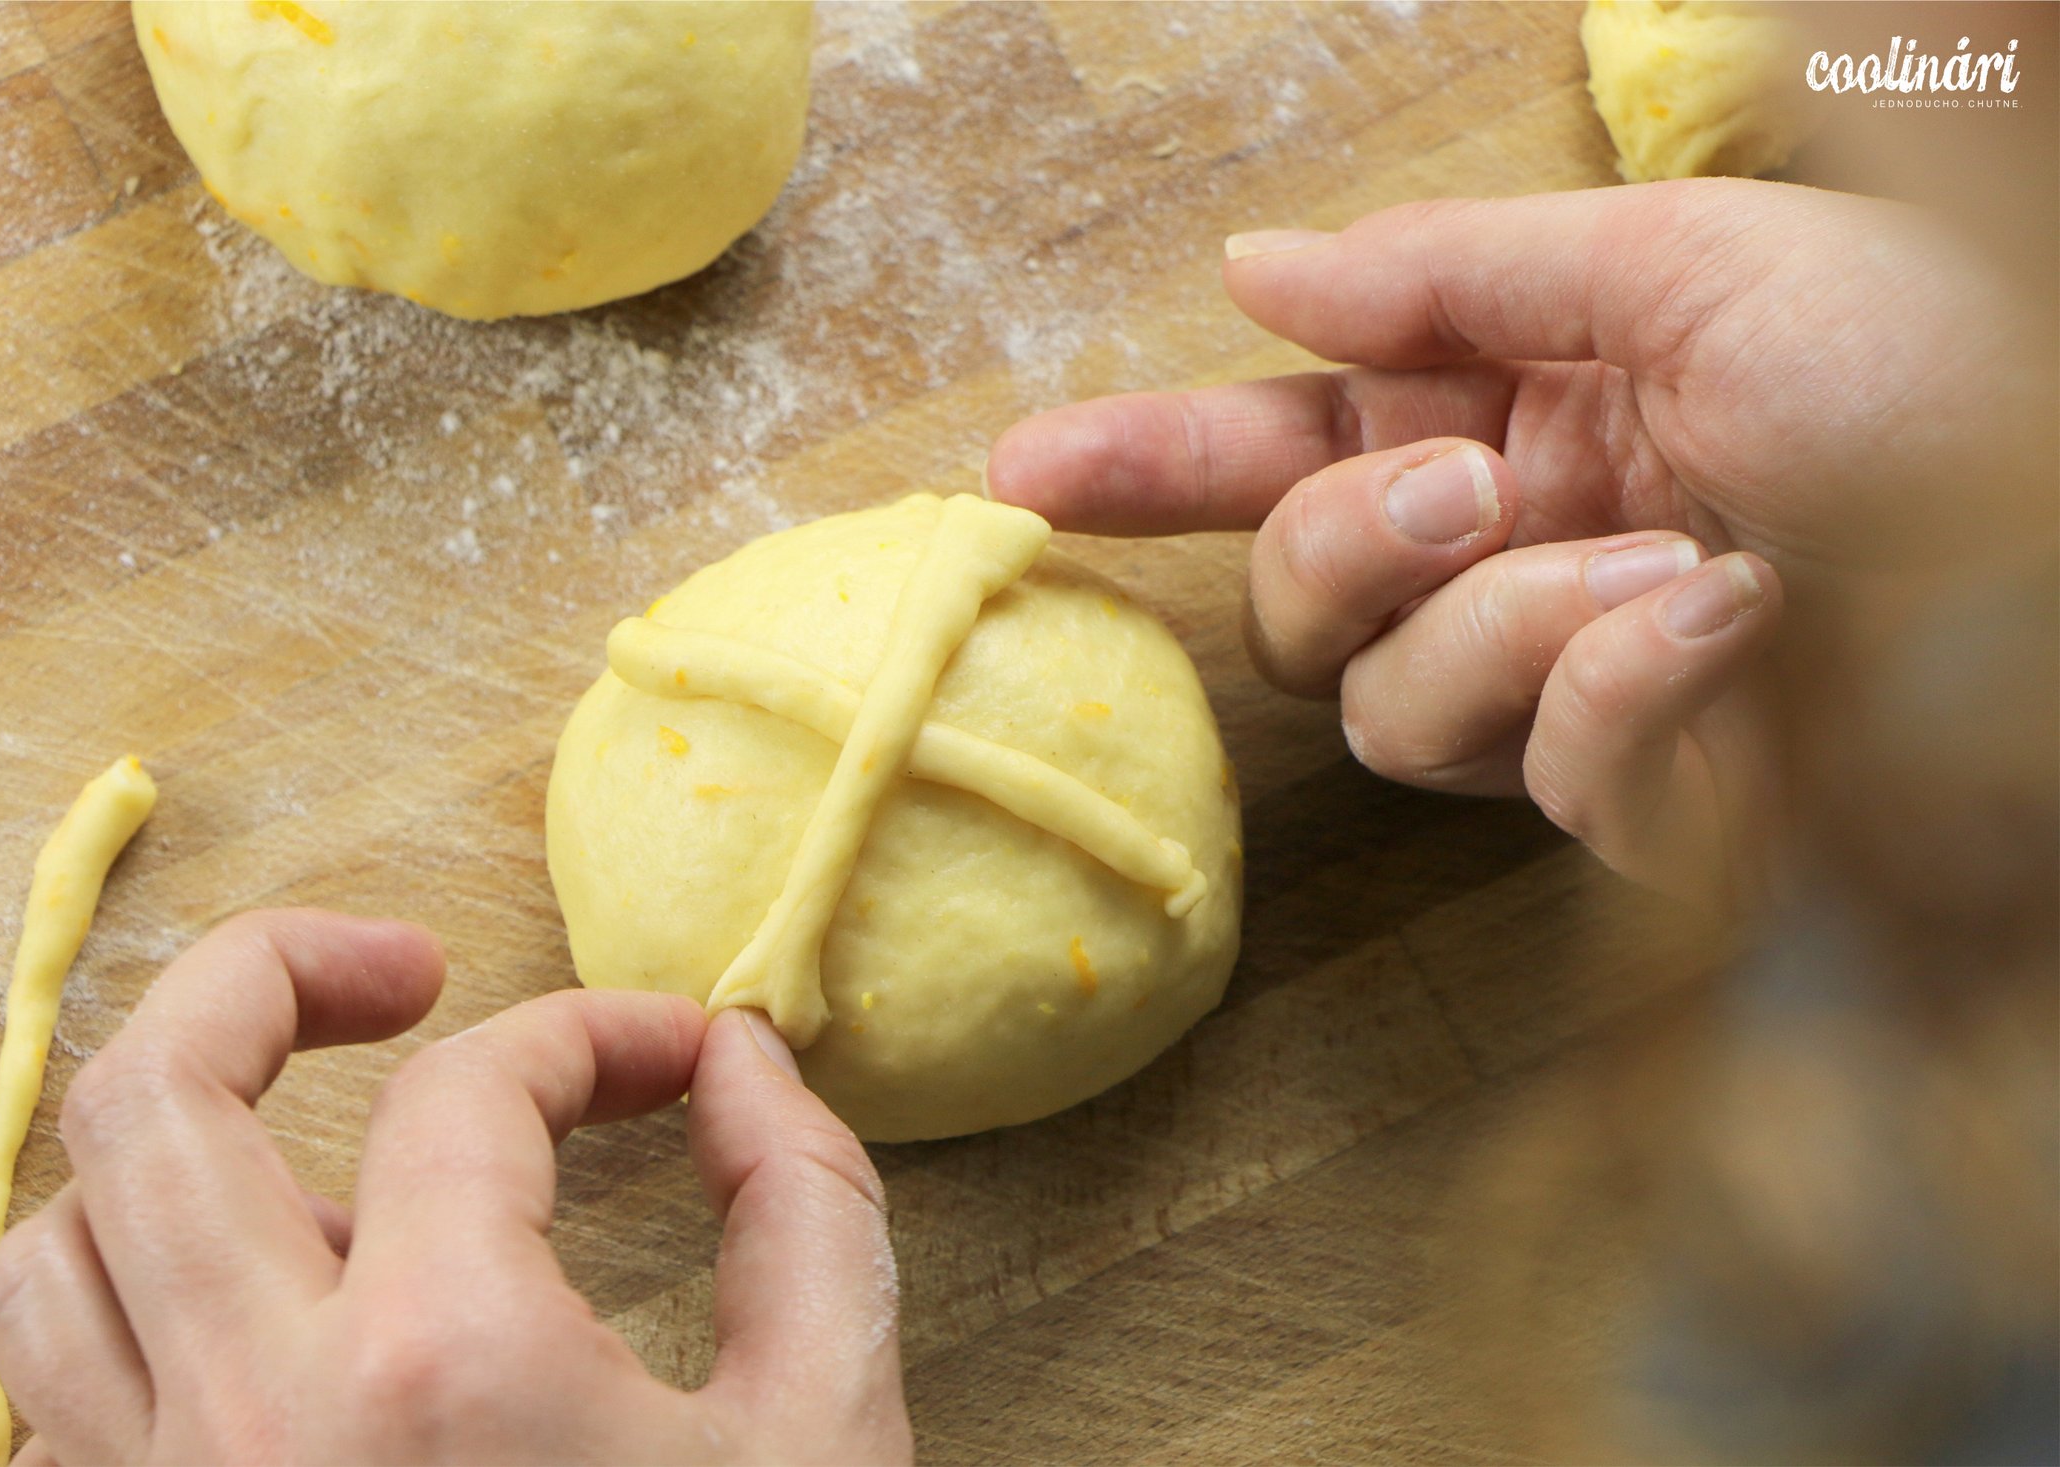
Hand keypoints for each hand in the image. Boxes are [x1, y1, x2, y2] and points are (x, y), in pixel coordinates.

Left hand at [0, 909, 909, 1464]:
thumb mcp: (831, 1437)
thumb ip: (808, 1210)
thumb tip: (741, 1069)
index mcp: (443, 1366)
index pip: (476, 1091)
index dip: (594, 1032)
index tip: (676, 1056)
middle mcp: (255, 1426)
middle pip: (149, 1097)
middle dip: (270, 972)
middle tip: (400, 976)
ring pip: (44, 1256)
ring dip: (175, 1163)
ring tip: (319, 1177)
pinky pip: (50, 1410)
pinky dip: (132, 1317)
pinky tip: (270, 1330)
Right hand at [987, 180, 2031, 907]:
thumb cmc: (1934, 368)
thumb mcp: (1679, 264)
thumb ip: (1444, 277)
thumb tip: (1252, 273)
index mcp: (1522, 412)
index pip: (1286, 446)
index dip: (1150, 460)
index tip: (1020, 473)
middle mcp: (1523, 556)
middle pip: (1302, 604)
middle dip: (1340, 540)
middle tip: (1457, 485)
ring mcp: (1576, 689)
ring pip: (1393, 708)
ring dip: (1504, 620)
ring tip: (1670, 558)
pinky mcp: (1645, 799)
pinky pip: (1541, 767)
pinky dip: (1614, 688)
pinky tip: (1724, 625)